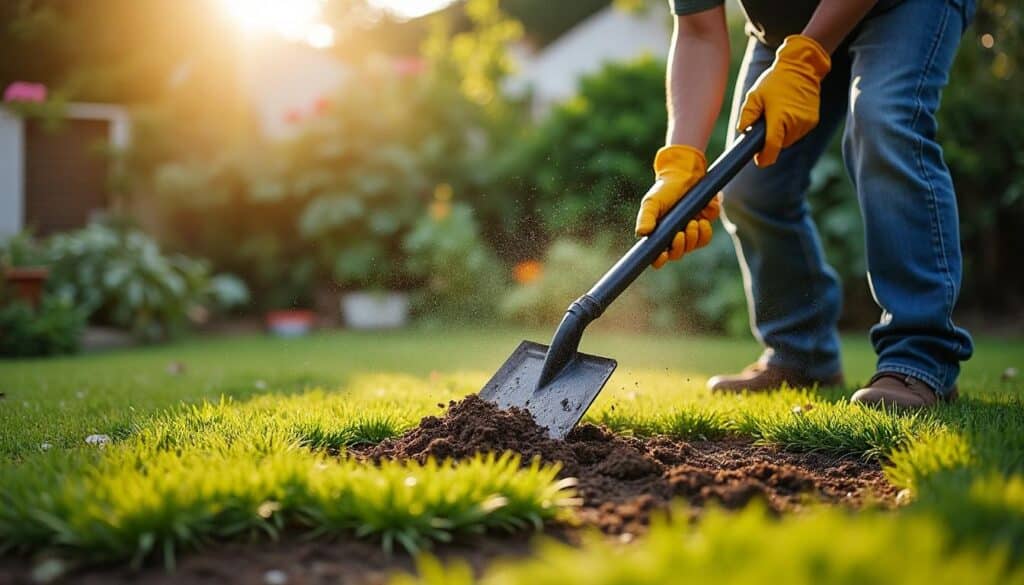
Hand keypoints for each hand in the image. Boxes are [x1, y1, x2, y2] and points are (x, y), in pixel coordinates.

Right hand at [635, 145, 719, 268]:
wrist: (685, 174)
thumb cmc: (665, 189)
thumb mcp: (652, 202)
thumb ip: (646, 217)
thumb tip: (641, 233)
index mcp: (658, 234)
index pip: (657, 256)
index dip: (659, 260)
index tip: (662, 255)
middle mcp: (673, 236)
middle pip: (676, 254)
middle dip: (680, 246)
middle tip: (681, 233)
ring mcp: (689, 232)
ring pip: (692, 247)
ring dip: (693, 238)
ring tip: (693, 222)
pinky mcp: (703, 226)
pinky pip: (705, 237)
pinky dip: (705, 230)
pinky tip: (702, 218)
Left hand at [737, 34, 830, 166]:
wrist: (801, 68)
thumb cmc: (775, 81)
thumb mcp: (755, 95)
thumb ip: (747, 114)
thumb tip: (741, 130)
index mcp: (779, 117)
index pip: (772, 147)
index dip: (764, 157)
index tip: (759, 161)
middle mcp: (795, 122)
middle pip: (780, 145)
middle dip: (772, 140)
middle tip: (766, 124)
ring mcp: (806, 122)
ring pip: (790, 140)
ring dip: (782, 134)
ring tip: (779, 114)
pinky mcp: (813, 121)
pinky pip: (799, 133)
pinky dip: (792, 129)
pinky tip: (789, 114)